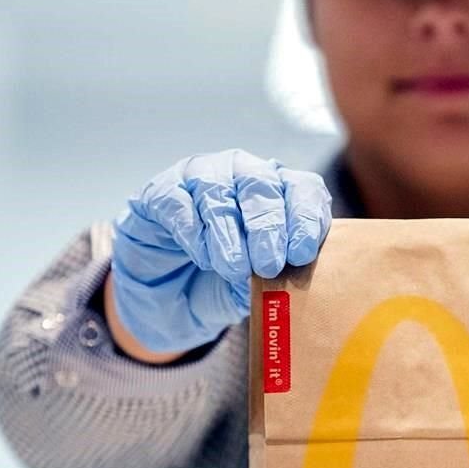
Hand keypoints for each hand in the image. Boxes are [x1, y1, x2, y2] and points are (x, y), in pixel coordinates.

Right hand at [111, 149, 331, 352]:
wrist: (168, 294)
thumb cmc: (223, 281)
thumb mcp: (256, 287)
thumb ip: (275, 278)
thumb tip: (291, 279)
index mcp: (280, 190)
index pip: (303, 188)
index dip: (306, 217)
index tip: (302, 253)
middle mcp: (243, 173)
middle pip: (261, 184)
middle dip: (268, 226)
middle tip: (269, 265)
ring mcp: (201, 175)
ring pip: (218, 190)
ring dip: (229, 232)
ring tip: (233, 269)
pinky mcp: (162, 191)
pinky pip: (178, 201)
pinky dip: (192, 230)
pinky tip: (202, 257)